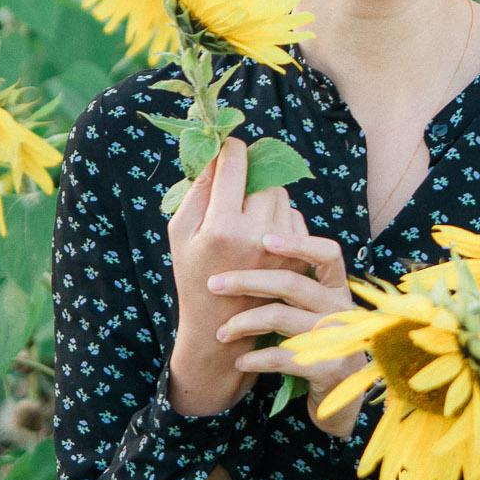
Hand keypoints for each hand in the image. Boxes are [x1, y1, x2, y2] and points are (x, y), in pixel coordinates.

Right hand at [165, 135, 295, 415]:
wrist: (220, 330)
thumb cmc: (193, 277)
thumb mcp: (181, 234)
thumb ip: (197, 190)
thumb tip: (217, 152)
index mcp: (222, 227)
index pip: (236, 162)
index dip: (232, 149)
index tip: (228, 149)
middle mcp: (257, 235)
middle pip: (264, 178)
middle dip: (251, 179)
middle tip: (234, 195)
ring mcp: (282, 248)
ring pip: (283, 196)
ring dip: (267, 199)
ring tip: (246, 223)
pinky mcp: (299, 258)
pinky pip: (295, 218)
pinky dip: (281, 220)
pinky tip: (263, 240)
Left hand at [208, 215, 371, 437]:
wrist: (342, 397)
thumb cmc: (318, 345)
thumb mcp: (314, 312)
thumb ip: (296, 284)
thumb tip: (260, 245)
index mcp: (337, 290)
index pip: (328, 254)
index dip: (298, 243)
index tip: (264, 239)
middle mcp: (340, 309)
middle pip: (291, 283)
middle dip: (246, 280)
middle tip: (214, 284)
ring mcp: (336, 338)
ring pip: (280, 317)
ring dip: (243, 323)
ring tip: (222, 332)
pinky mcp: (327, 367)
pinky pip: (281, 356)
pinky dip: (255, 359)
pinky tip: (240, 361)